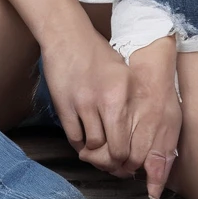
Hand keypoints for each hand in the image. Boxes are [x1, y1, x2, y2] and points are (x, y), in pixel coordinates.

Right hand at [40, 28, 180, 198]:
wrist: (66, 35)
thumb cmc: (95, 52)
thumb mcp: (122, 72)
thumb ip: (128, 101)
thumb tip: (133, 133)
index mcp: (124, 93)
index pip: (131, 140)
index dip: (129, 158)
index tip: (126, 162)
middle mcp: (106, 100)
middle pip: (114, 149)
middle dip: (113, 162)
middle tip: (111, 163)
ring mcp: (83, 103)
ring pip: (93, 146)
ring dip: (94, 153)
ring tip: (95, 150)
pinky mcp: (63, 104)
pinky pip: (73, 137)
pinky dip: (78, 144)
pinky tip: (81, 140)